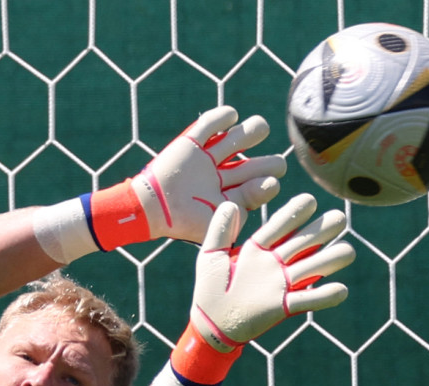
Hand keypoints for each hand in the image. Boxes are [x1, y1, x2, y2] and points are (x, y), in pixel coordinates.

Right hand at [131, 106, 286, 243]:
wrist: (151, 208)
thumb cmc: (184, 222)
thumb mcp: (216, 225)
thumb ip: (239, 215)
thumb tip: (267, 189)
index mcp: (226, 200)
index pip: (254, 191)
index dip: (266, 186)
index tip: (271, 184)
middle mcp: (219, 179)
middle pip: (250, 166)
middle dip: (266, 164)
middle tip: (278, 165)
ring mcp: (205, 160)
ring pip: (234, 141)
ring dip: (251, 133)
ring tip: (261, 128)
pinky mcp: (189, 143)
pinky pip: (208, 125)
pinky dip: (222, 117)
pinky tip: (233, 116)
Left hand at [189, 193, 354, 350]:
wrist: (210, 324)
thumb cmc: (209, 289)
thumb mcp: (210, 256)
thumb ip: (219, 231)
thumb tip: (230, 204)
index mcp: (259, 249)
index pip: (280, 226)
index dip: (295, 214)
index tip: (309, 200)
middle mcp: (275, 264)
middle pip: (304, 243)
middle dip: (321, 231)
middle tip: (337, 219)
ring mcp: (282, 285)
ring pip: (313, 268)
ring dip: (331, 260)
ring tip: (347, 252)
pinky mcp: (284, 306)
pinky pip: (308, 299)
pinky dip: (325, 296)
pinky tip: (340, 290)